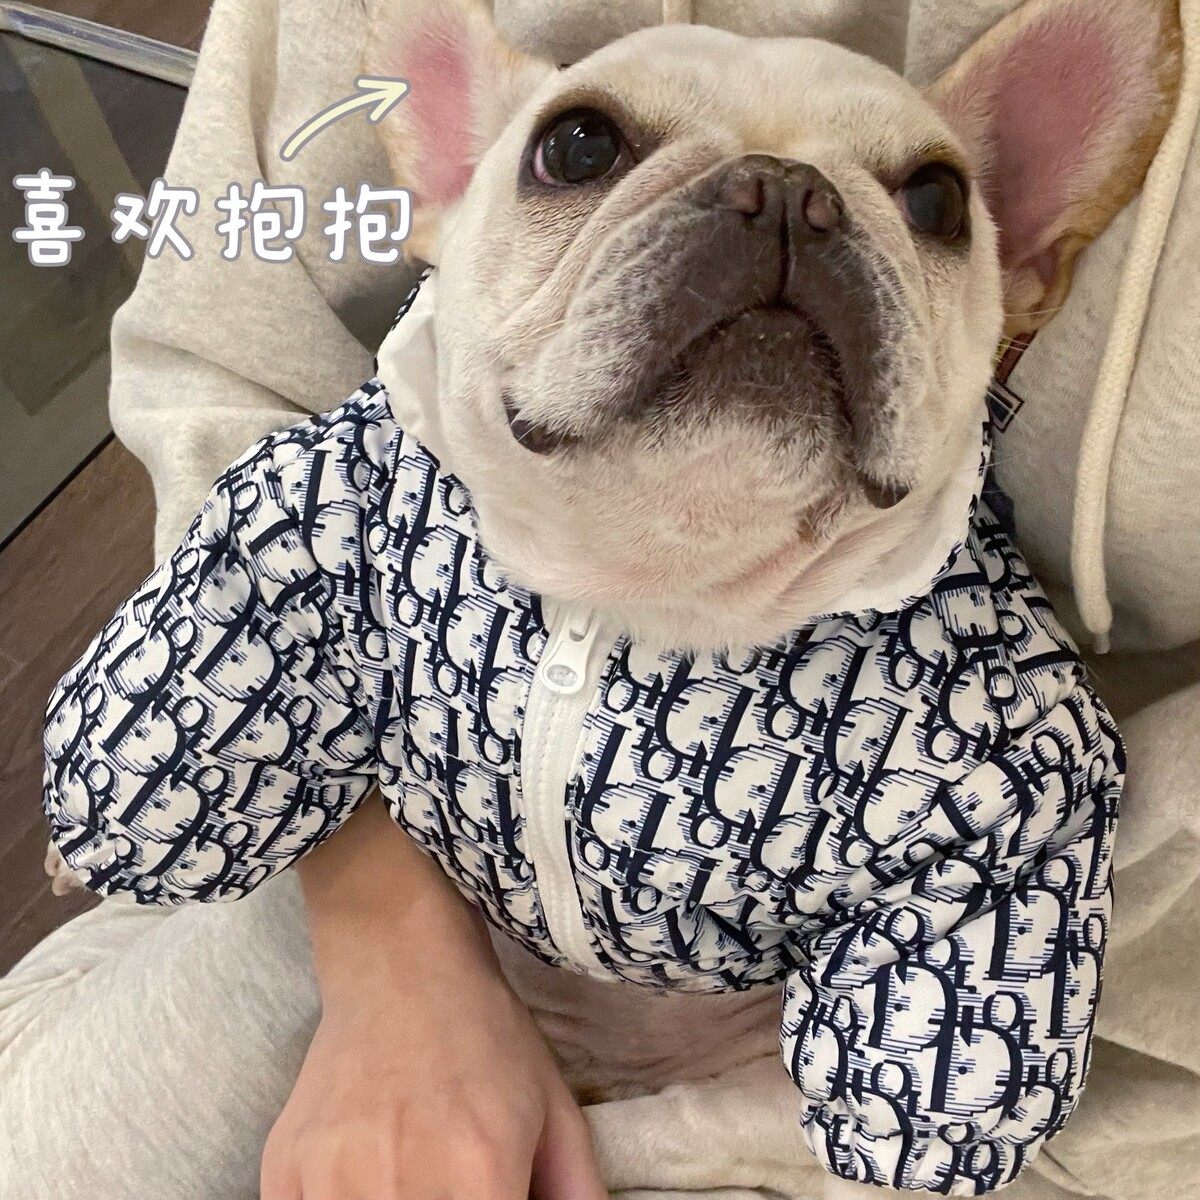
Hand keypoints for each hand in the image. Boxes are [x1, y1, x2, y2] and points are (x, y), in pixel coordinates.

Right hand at [262, 953, 604, 1199]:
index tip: (491, 1196)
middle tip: (456, 1182)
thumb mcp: (556, 1110)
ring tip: (410, 1172)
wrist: (401, 963)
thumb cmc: (486, 1035)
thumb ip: (575, 1195)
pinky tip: (364, 1172)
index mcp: (479, 1173)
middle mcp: (401, 1183)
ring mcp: (332, 1177)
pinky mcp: (284, 1168)